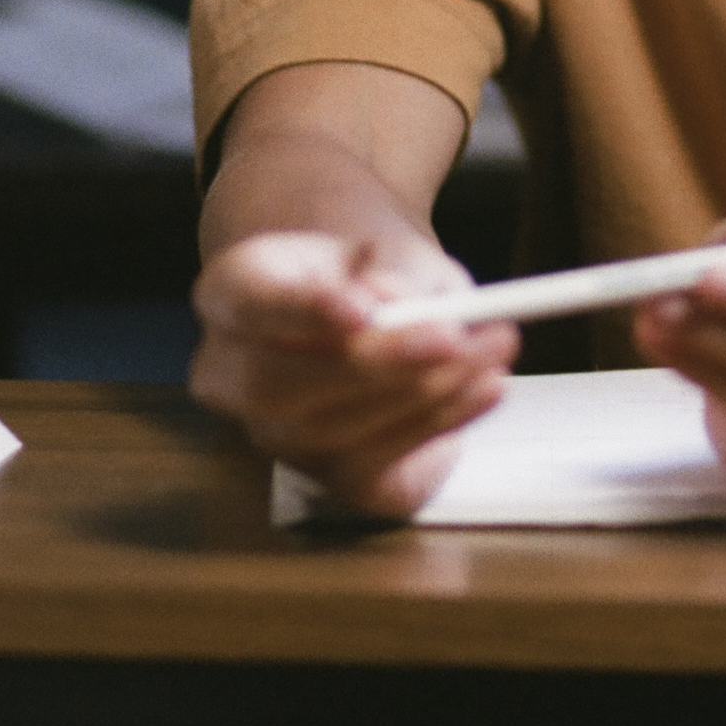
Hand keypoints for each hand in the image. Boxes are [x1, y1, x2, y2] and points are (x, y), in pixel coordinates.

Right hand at [189, 230, 518, 517]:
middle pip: (276, 384)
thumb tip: (392, 307)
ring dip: (423, 394)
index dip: (299, 310)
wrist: (377, 306)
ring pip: (329, 433)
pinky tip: (484, 389)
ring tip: (492, 347)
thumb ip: (392, 269)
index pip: (245, 302)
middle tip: (449, 337)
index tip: (362, 308)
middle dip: (373, 365)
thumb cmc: (374, 272)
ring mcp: (274, 436)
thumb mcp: (391, 246)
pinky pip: (375, 469)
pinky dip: (439, 426)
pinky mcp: (326, 479)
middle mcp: (233, 374)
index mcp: (233, 293)